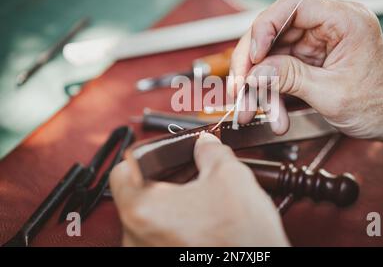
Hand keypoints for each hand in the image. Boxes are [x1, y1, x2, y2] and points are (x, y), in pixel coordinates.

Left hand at [110, 133, 289, 245]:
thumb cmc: (242, 237)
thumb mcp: (230, 177)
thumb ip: (211, 151)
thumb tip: (205, 144)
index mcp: (142, 210)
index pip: (123, 171)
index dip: (146, 156)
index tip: (166, 156)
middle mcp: (136, 237)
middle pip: (138, 194)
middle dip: (166, 179)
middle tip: (192, 173)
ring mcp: (147, 254)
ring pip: (151, 216)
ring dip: (173, 203)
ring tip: (202, 199)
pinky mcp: (162, 261)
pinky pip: (160, 235)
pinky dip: (178, 223)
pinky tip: (203, 219)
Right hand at [228, 0, 382, 142]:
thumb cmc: (379, 104)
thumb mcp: (331, 94)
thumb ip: (290, 79)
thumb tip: (255, 73)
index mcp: (344, 21)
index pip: (293, 5)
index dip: (265, 28)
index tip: (252, 56)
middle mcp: (328, 26)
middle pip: (274, 32)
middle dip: (252, 64)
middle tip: (239, 89)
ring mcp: (316, 43)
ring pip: (271, 55)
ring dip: (257, 85)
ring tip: (251, 110)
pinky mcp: (309, 59)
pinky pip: (279, 70)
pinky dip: (270, 92)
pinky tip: (273, 113)